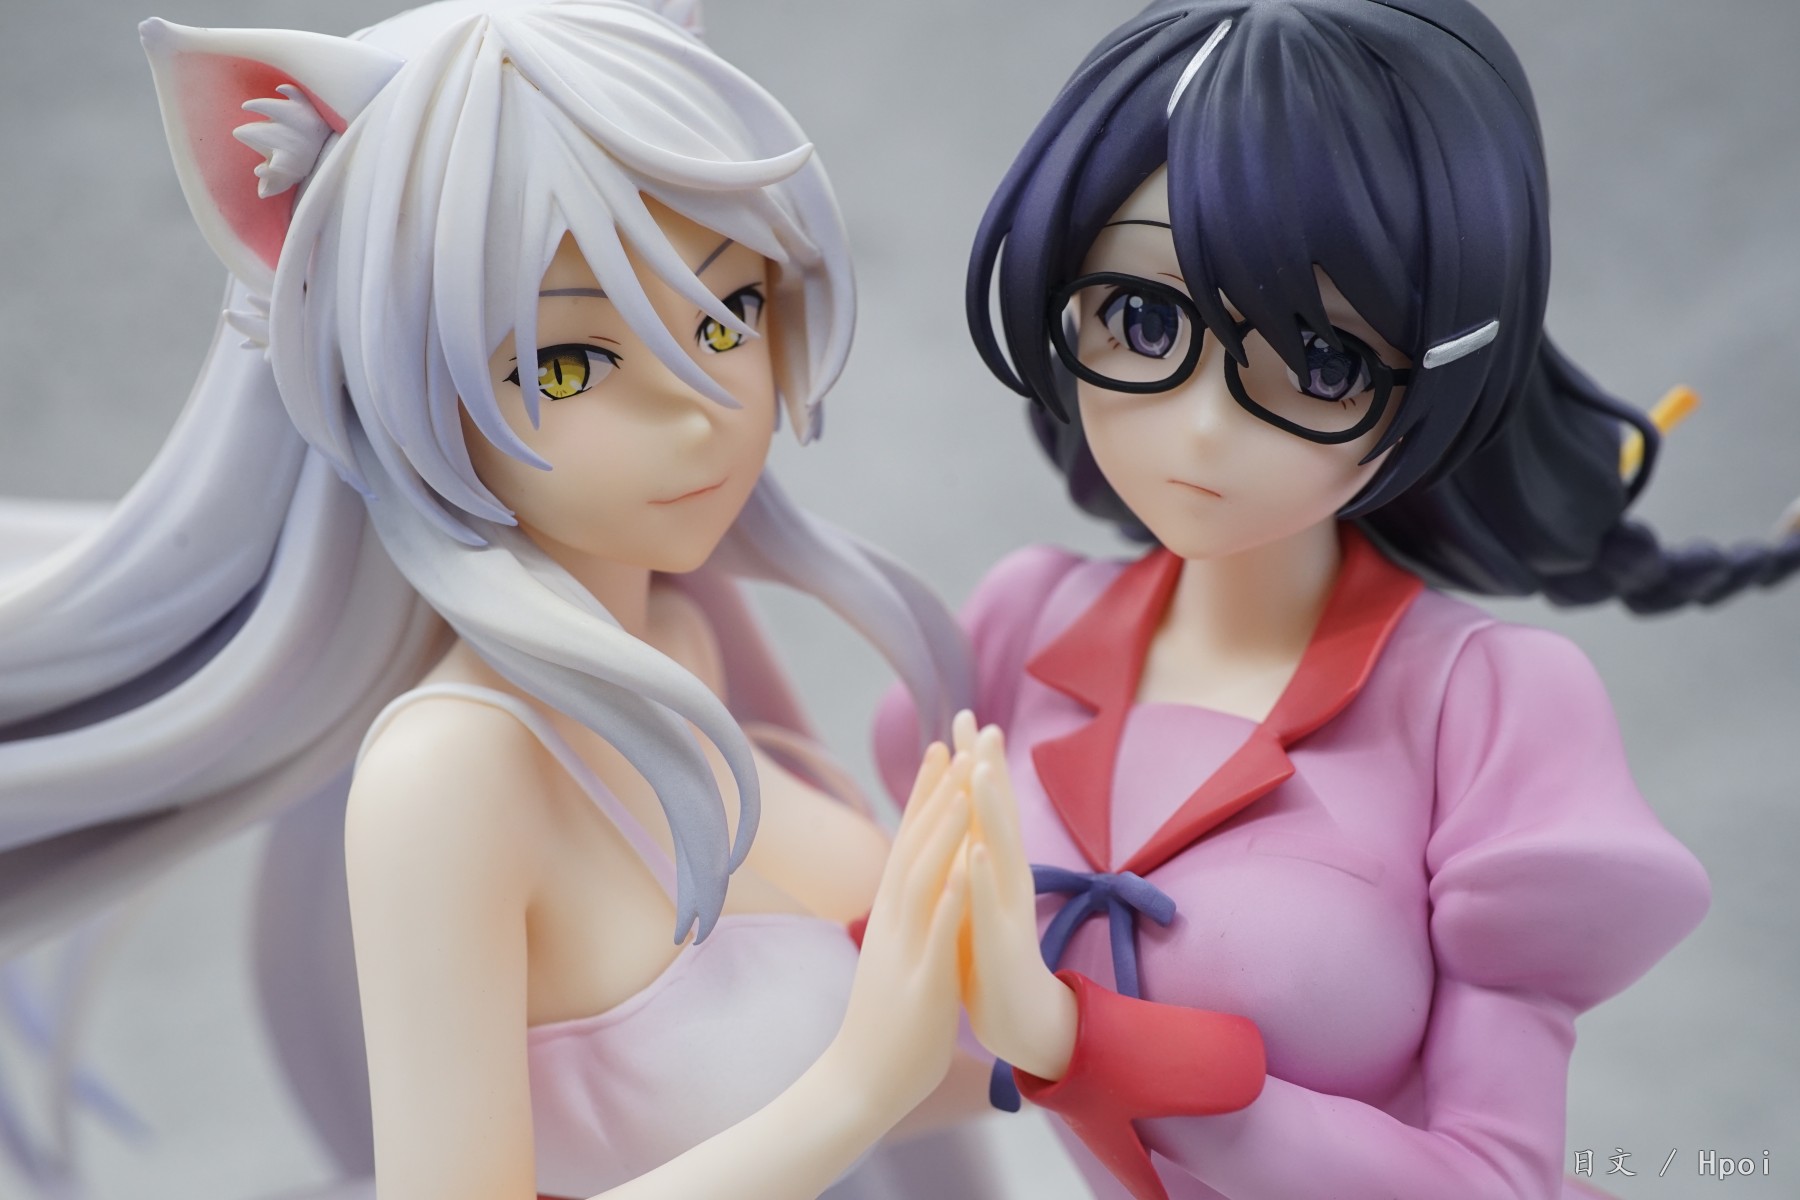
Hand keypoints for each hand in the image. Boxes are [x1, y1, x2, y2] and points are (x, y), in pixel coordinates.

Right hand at [827, 741, 971, 1117]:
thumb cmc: (884, 1024)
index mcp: (890, 916)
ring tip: (963, 782)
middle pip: (915, 845)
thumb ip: (906, 921)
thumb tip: (916, 889)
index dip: (924, 796)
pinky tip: (970, 860)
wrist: (857, 1084)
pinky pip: (939, 932)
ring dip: (945, 826)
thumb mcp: (895, 957)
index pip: (908, 842)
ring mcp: (904, 948)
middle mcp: (892, 922)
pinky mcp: (921, 981)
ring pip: (925, 875)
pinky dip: (954, 894)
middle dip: (937, 793)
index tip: (940, 751)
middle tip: (954, 743)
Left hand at [958, 716, 1077, 1081]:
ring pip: (999, 852)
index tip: (962, 717)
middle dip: (987, 767)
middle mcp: (1007, 882)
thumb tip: (964, 823)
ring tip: (979, 768)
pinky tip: (974, 851)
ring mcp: (1008, 911)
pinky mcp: (1005, 946)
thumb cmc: (994, 960)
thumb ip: (975, 862)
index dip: (974, 762)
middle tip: (978, 719)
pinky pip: (992, 907)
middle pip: (998, 814)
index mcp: (994, 871)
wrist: (1025, 1026)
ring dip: (990, 809)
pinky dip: (982, 878)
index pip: (983, 807)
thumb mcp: (978, 902)